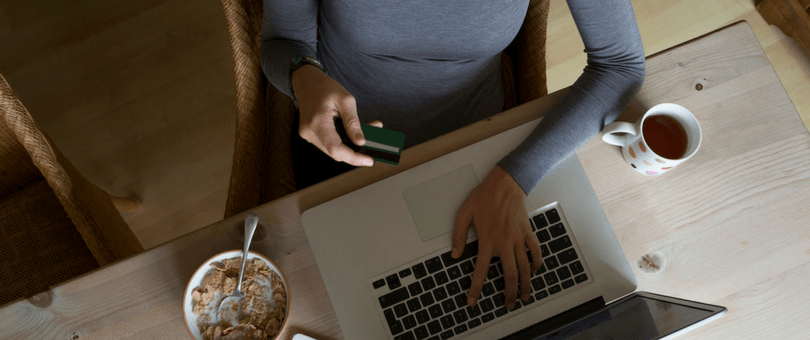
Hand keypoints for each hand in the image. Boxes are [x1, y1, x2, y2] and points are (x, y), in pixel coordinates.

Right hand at [291, 65, 381, 165]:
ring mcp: (307, 135)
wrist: (306, 82)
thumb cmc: (325, 87)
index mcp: (317, 121)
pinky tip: (353, 133)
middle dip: (355, 151)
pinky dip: (342, 141)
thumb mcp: (345, 99)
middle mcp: (309, 132)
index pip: (335, 149)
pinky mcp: (310, 135)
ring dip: (350, 146)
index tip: (369, 160)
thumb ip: (353, 122)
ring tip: (367, 132)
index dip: (353, 158)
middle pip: (334, 152)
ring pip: (332, 150)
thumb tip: (361, 141)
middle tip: (374, 144)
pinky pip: (328, 143)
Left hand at [452, 166, 541, 309]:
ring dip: (526, 284)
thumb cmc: (484, 196)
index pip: (480, 271)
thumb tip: (455, 254)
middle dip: (510, 293)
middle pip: (510, 275)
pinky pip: (535, 251)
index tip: (472, 301)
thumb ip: (459, 235)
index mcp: (487, 240)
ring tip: (525, 296)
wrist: (505, 184)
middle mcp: (504, 243)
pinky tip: (534, 271)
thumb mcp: (464, 214)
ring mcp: (517, 238)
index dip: (476, 289)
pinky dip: (536, 263)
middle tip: (508, 305)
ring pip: (525, 267)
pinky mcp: (527, 232)